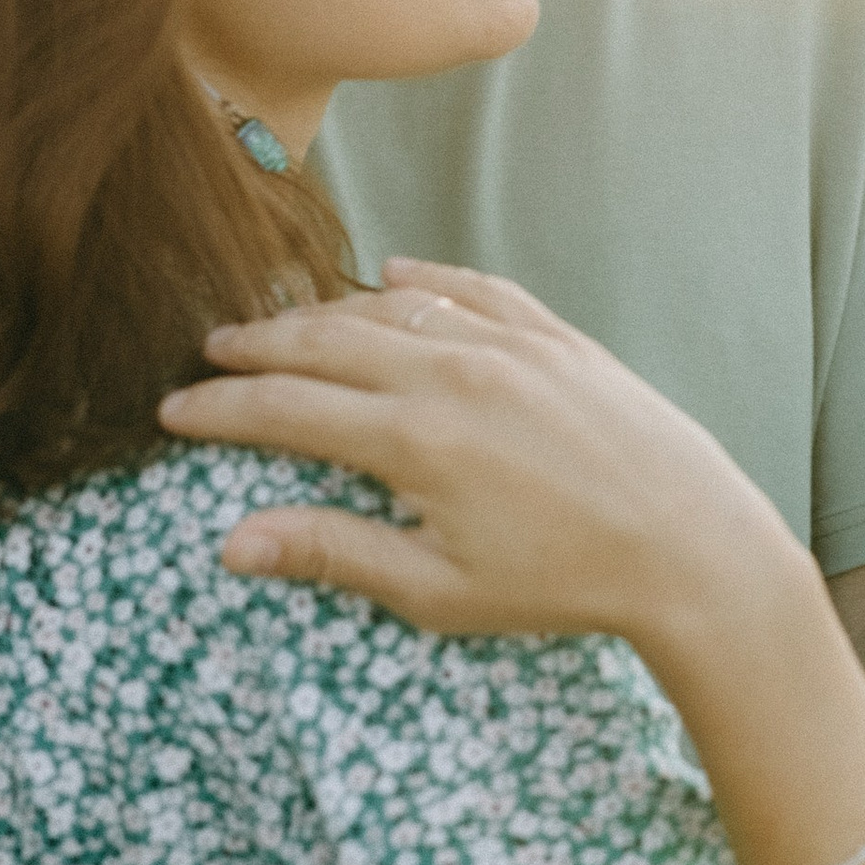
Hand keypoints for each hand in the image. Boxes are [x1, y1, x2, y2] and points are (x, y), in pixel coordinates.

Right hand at [158, 263, 799, 655]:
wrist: (692, 545)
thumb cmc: (563, 584)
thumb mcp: (439, 589)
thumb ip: (334, 552)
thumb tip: (232, 541)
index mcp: (413, 437)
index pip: (285, 408)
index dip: (218, 409)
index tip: (171, 411)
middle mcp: (453, 370)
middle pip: (325, 340)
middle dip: (256, 345)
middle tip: (209, 352)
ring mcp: (508, 344)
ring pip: (393, 304)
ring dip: (328, 311)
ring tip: (286, 326)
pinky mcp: (556, 337)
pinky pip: (474, 287)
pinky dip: (424, 279)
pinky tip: (395, 275)